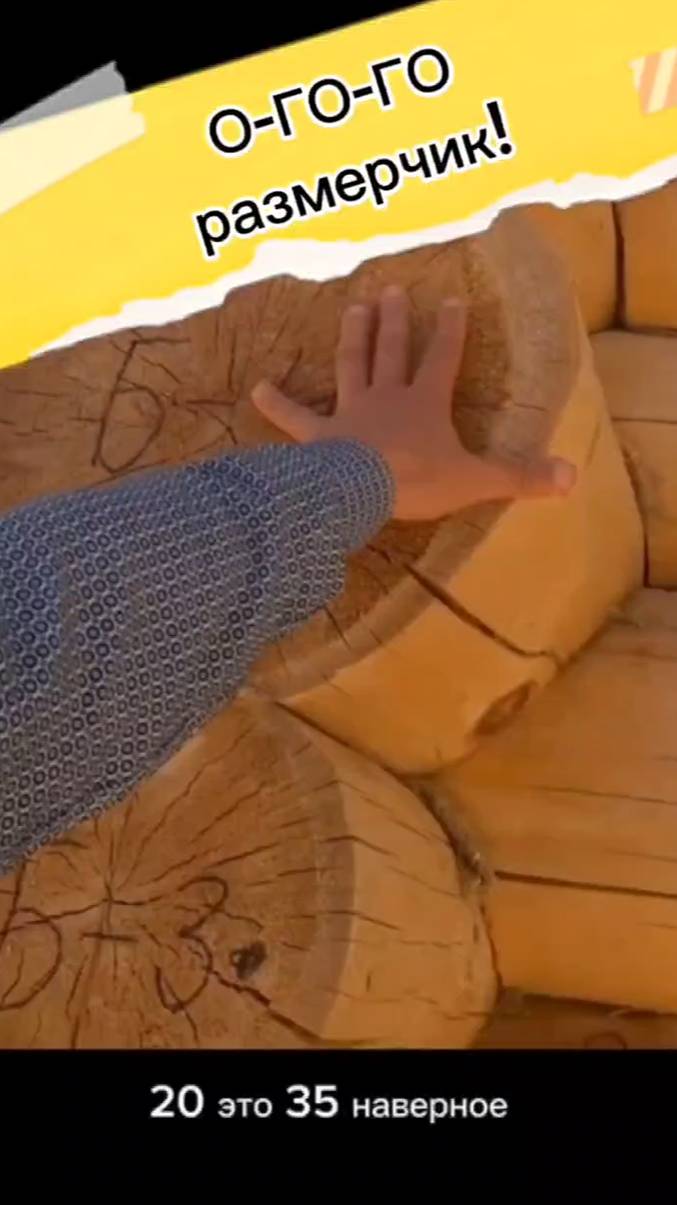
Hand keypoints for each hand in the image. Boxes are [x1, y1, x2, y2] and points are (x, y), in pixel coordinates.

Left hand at [251, 285, 576, 521]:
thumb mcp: (477, 482)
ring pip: (351, 366)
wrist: (364, 492)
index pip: (443, 360)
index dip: (451, 331)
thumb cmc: (420, 482)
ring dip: (353, 337)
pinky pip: (294, 419)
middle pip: (393, 351)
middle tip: (394, 289)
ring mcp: (350, 413)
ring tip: (354, 307)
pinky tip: (255, 389)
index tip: (455, 300)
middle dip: (397, 320)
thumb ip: (520, 478)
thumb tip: (572, 477)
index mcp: (425, 405)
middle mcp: (387, 398)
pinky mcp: (318, 437)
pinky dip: (275, 405)